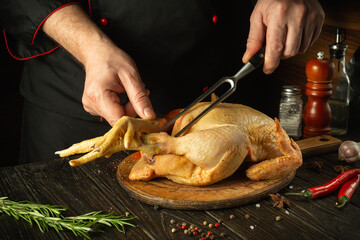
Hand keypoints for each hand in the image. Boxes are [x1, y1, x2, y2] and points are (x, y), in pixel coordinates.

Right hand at [42, 4, 155, 125]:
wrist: (97, 52)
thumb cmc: (112, 60)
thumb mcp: (131, 76)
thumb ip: (140, 98)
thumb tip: (150, 116)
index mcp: (98, 96)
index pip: (119, 121)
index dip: (136, 121)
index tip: (149, 116)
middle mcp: (91, 105)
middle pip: (119, 119)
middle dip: (133, 108)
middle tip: (139, 90)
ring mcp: (91, 107)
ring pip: (118, 117)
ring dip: (129, 106)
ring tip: (128, 88)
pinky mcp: (94, 108)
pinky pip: (113, 113)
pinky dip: (122, 106)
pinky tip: (121, 93)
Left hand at [242, 0, 324, 73]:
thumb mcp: (257, 17)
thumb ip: (253, 40)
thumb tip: (249, 57)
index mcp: (279, 14)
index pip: (276, 47)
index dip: (271, 63)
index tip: (267, 69)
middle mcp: (297, 15)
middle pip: (290, 51)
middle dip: (280, 55)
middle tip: (274, 48)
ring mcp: (311, 17)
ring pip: (301, 49)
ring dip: (290, 49)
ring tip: (284, 37)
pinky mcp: (319, 19)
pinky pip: (310, 42)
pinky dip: (301, 43)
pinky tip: (294, 33)